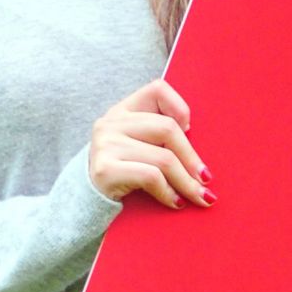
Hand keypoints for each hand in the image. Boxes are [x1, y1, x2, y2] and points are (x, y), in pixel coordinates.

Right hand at [88, 79, 212, 209]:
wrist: (86, 201)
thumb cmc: (123, 173)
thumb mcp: (138, 147)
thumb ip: (160, 138)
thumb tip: (200, 161)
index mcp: (123, 110)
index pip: (157, 90)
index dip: (179, 106)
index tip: (190, 131)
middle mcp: (111, 122)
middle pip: (167, 129)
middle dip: (192, 158)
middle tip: (206, 179)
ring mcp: (106, 144)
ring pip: (163, 158)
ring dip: (186, 182)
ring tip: (198, 196)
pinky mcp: (105, 169)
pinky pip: (150, 176)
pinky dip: (168, 192)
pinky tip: (175, 202)